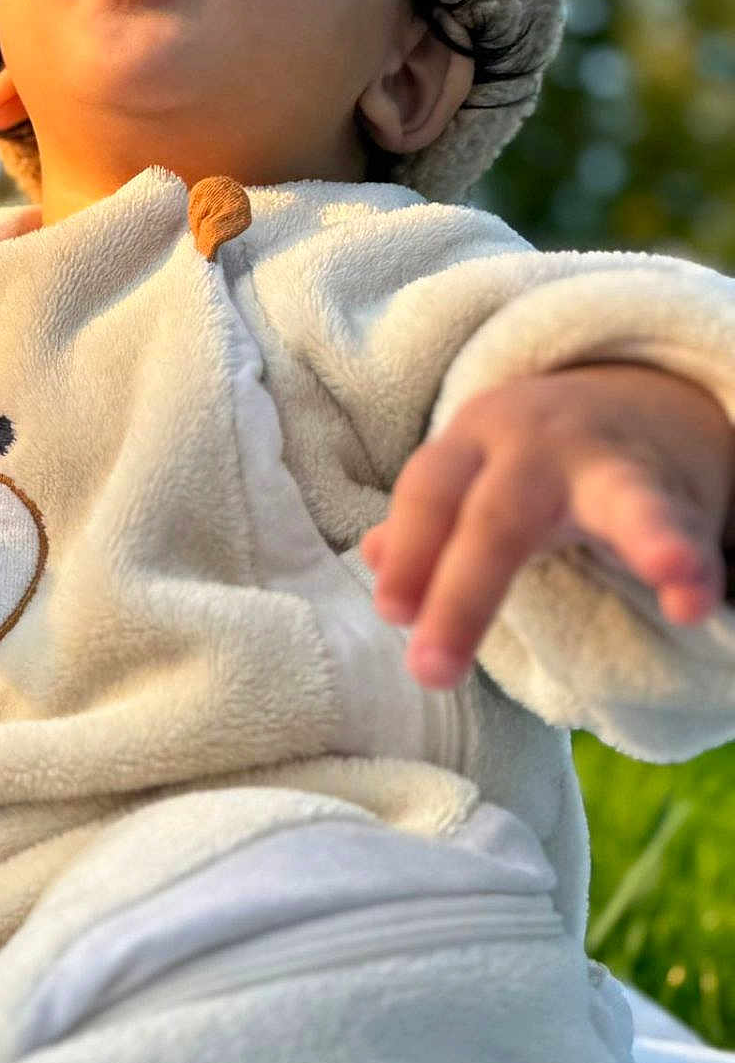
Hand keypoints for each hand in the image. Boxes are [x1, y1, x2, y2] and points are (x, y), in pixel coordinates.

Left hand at [361, 361, 734, 689]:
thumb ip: (423, 522)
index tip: (391, 612)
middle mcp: (540, 443)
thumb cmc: (529, 460)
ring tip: (657, 582)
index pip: (430, 491)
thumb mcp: (468, 475)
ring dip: (634, 539)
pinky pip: (678, 528)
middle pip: (496, 516)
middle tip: (429, 670)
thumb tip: (371, 556)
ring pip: (616, 498)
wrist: (633, 392)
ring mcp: (611, 462)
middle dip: (460, 594)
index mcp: (475, 439)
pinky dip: (687, 566)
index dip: (409, 549)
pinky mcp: (671, 494)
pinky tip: (691, 604)